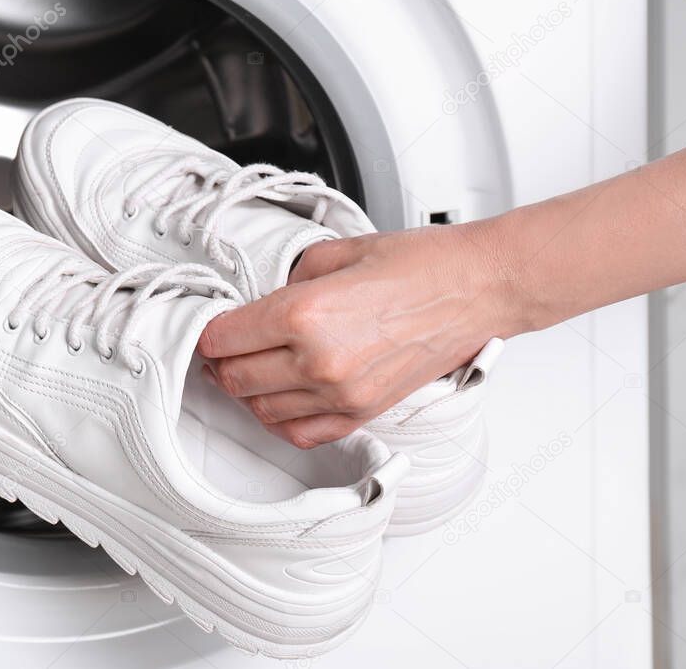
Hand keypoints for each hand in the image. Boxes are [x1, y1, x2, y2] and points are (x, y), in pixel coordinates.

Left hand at [197, 223, 509, 447]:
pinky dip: (279, 420)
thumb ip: (291, 279)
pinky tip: (277, 401)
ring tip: (247, 370)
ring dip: (246, 392)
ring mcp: (341, 394)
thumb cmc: (422, 264)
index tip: (209, 328)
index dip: (207, 332)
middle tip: (220, 349)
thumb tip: (265, 298)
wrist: (478, 288)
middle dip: (219, 363)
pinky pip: (301, 433)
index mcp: (306, 314)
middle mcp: (318, 360)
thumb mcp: (337, 252)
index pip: (224, 337)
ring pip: (262, 410)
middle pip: (235, 377)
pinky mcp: (363, 412)